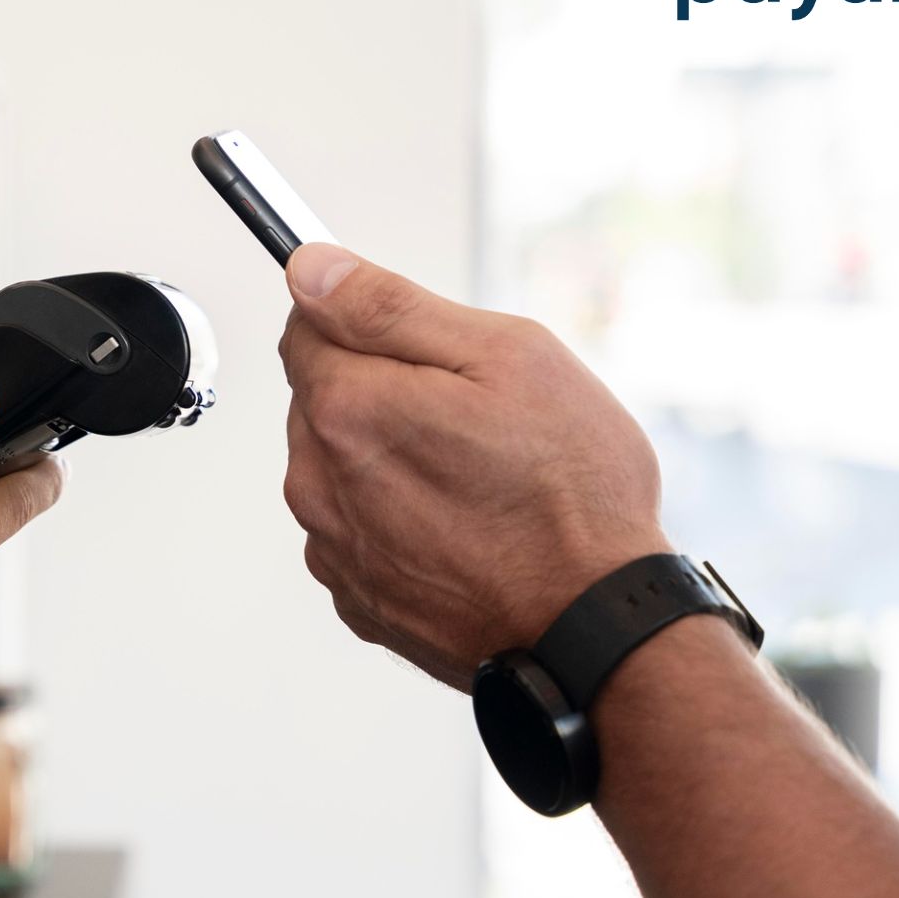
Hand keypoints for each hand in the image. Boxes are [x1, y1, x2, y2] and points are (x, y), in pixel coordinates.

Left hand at [278, 243, 668, 689]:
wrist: (593, 628)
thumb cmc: (570, 495)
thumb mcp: (504, 356)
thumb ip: (389, 307)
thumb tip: (312, 269)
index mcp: (345, 409)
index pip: (305, 325)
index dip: (366, 320)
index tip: (422, 344)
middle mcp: (318, 482)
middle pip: (324, 399)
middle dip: (383, 392)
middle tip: (472, 416)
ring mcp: (334, 548)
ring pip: (341, 468)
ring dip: (390, 459)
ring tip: (476, 480)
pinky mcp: (357, 598)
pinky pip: (361, 532)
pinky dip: (399, 522)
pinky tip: (464, 530)